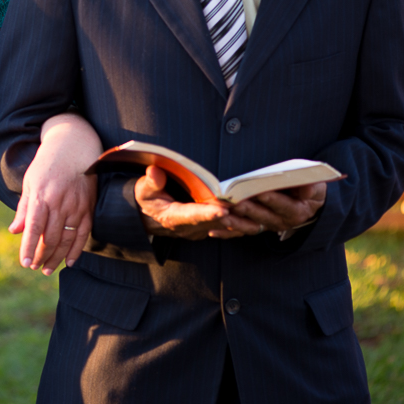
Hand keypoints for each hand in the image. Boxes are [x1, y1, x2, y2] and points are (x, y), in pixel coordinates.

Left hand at [10, 114, 100, 274]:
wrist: (75, 148)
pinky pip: (83, 234)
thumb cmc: (47, 165)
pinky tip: (69, 261)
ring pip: (66, 239)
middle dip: (41, 255)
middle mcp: (60, 202)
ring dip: (56, 257)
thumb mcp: (30, 182)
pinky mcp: (88, 208)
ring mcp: (77, 206)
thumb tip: (15, 231)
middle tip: (34, 267)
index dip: (29, 247)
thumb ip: (24, 208)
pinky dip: (76, 250)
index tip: (25, 263)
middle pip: (51, 237)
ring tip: (47, 269)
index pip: (34, 227)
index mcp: (42, 195)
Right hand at [134, 166, 257, 239]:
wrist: (149, 218)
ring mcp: (200, 231)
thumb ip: (150, 182)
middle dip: (233, 217)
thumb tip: (155, 172)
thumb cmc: (148, 200)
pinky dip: (242, 224)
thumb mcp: (143, 190)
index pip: (193, 216)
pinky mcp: (208, 229)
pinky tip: (257, 218)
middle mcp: (190, 227)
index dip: (208, 213)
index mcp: (173, 217)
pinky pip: (228, 230)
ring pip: (225, 229)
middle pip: (215, 224)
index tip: (223, 210)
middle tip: (251, 208)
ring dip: (242, 223)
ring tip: (261, 215)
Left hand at [229, 182, 326, 234]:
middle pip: (262, 216)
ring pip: (249, 226)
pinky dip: (227, 233)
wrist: (308, 205)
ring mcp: (267, 226)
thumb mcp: (316, 188)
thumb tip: (306, 188)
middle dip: (248, 208)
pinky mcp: (256, 227)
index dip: (272, 199)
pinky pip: (240, 232)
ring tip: (221, 215)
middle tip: (235, 201)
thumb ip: (311, 188)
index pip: (283, 205)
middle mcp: (280, 222)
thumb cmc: (310, 191)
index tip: (261, 192)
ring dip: (234, 222)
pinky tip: (213, 232)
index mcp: (295, 212)